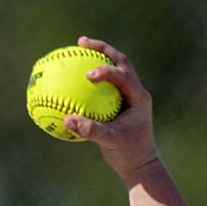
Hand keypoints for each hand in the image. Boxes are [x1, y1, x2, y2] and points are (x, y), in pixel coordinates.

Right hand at [64, 36, 156, 178]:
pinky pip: (106, 81)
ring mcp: (129, 93)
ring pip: (115, 66)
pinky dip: (94, 74)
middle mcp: (136, 91)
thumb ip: (90, 130)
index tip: (87, 76)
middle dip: (101, 49)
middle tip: (81, 42)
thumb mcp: (110, 143)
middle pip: (120, 60)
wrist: (140, 163)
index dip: (105, 71)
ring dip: (99, 55)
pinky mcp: (121, 99)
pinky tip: (75, 72)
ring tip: (79, 47)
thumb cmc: (128, 154)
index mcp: (138, 97)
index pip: (122, 76)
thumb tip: (66, 119)